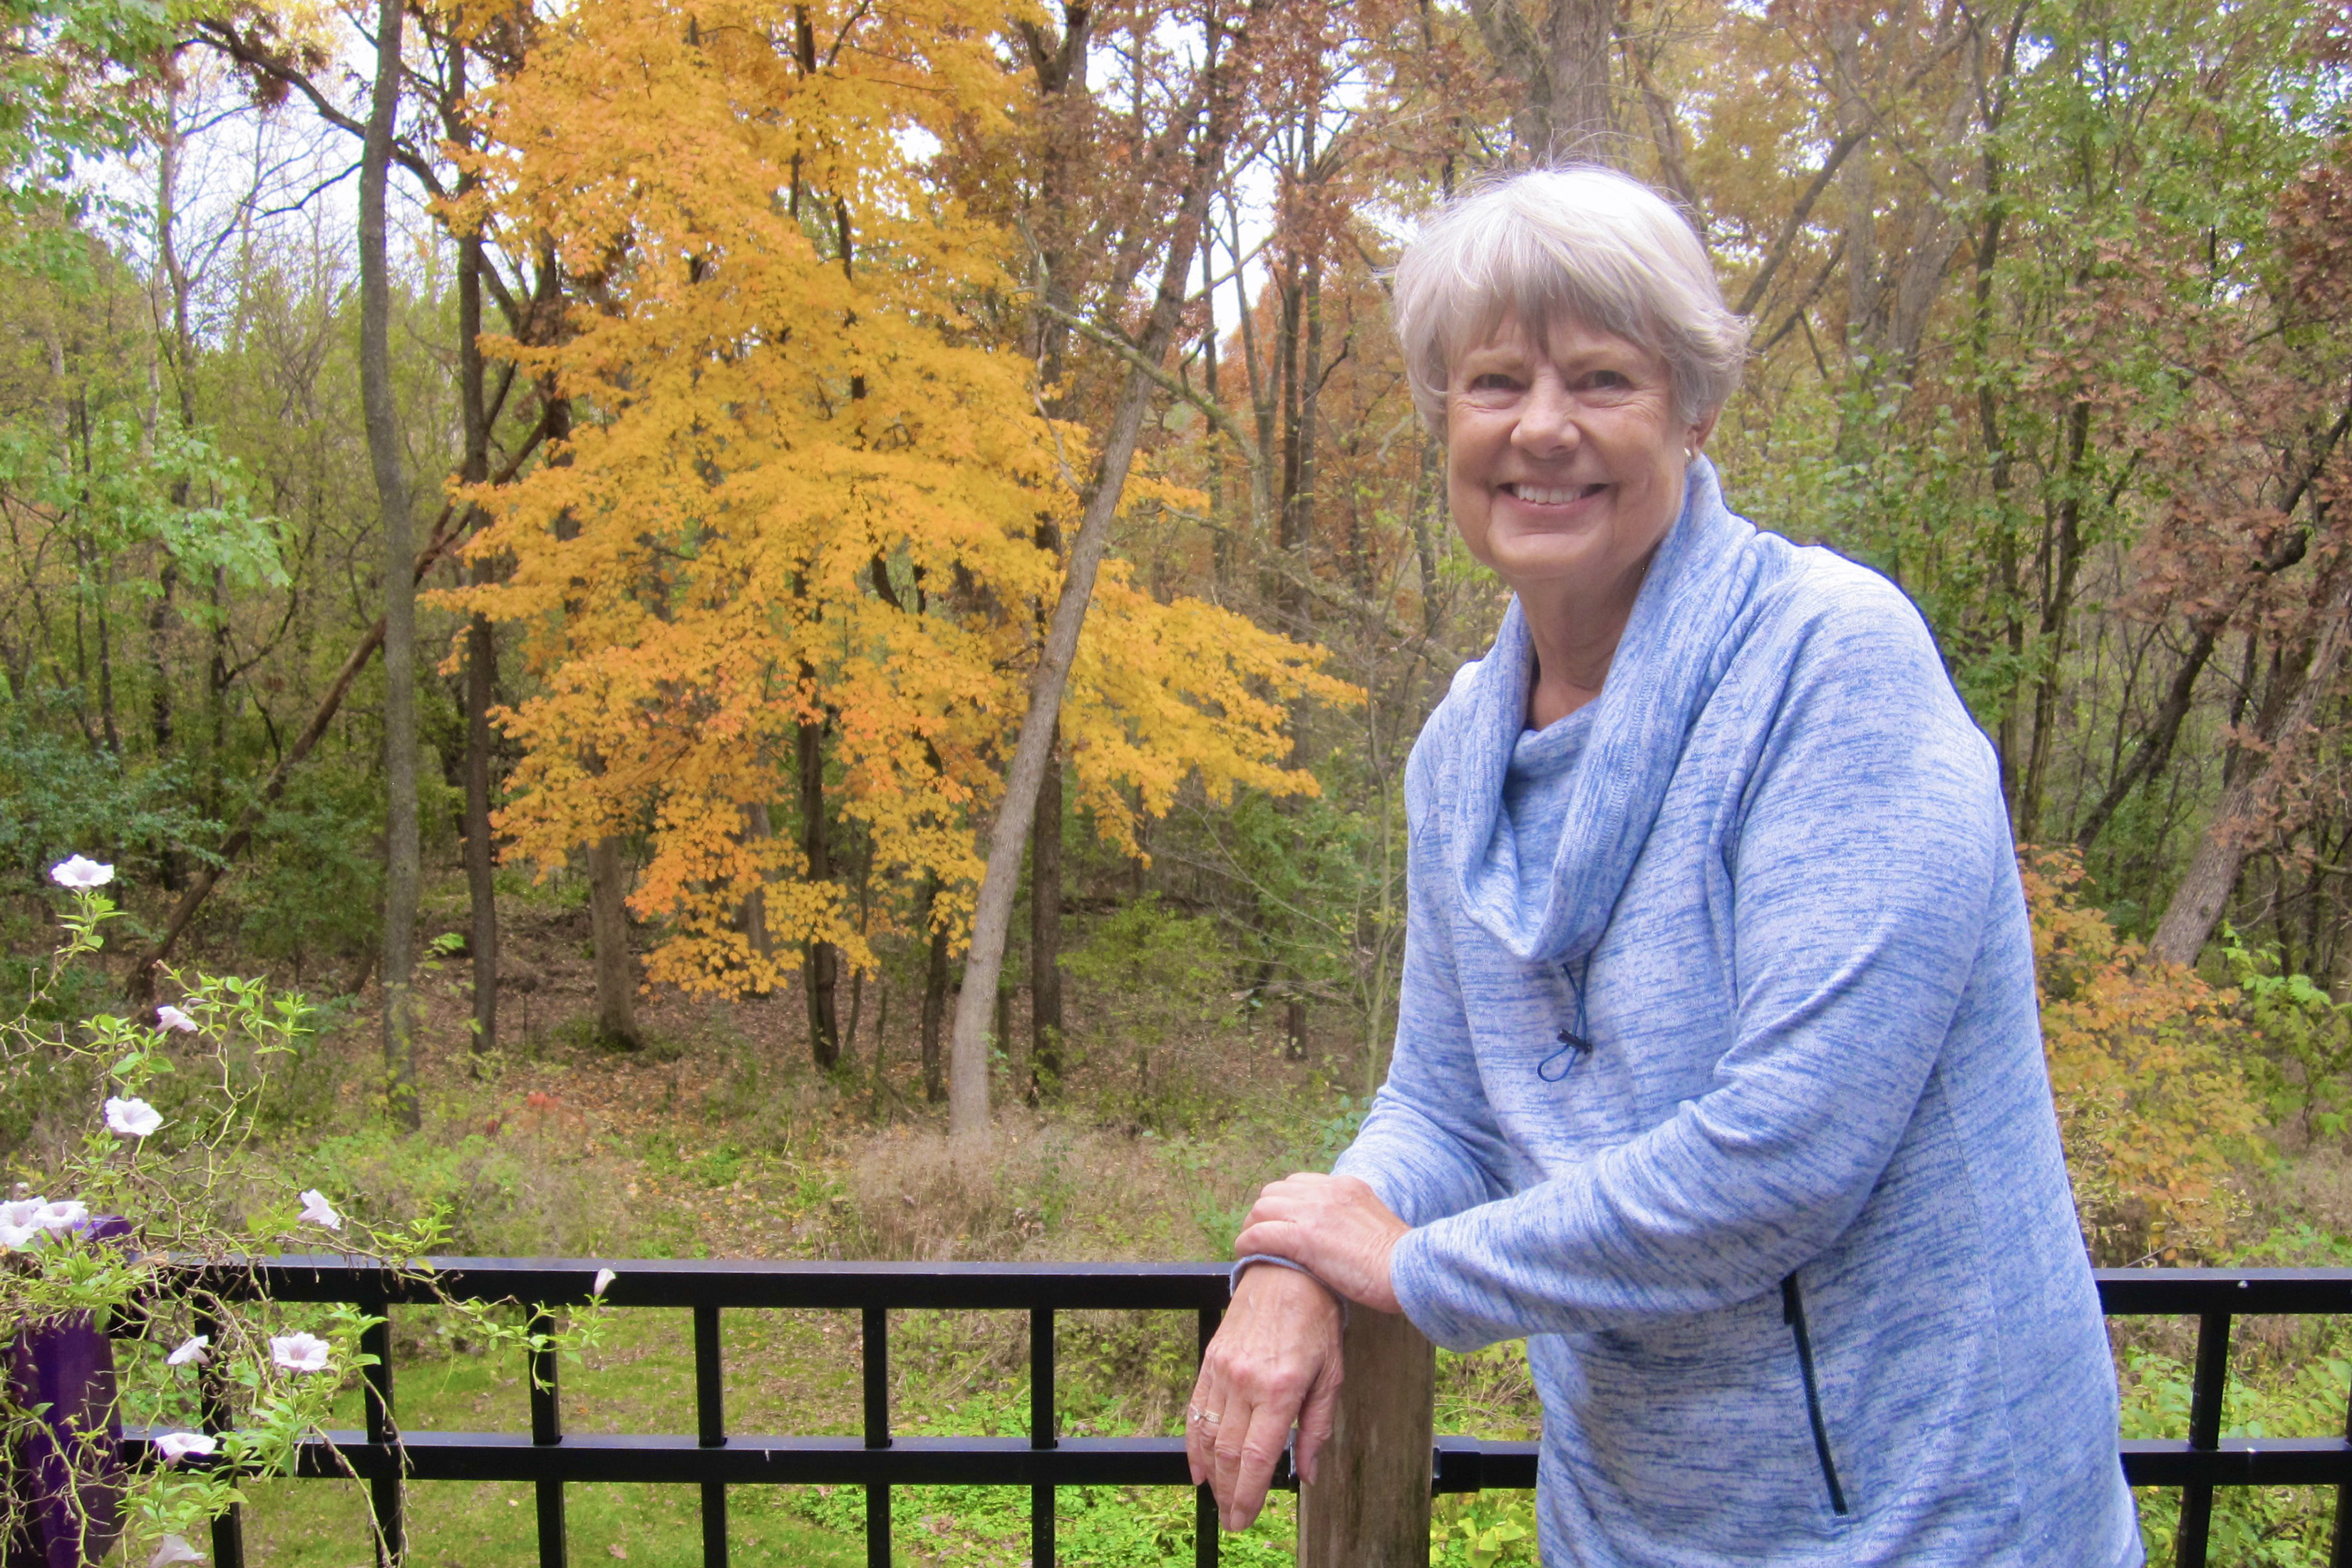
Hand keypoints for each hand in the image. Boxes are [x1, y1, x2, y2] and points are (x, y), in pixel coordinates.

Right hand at [1188, 1263, 1342, 1530]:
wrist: (1287, 1272)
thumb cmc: (1317, 1322)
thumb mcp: (1331, 1376)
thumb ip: (1316, 1428)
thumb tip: (1308, 1473)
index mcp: (1281, 1389)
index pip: (1256, 1456)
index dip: (1248, 1494)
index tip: (1244, 1519)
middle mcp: (1246, 1382)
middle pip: (1227, 1453)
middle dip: (1228, 1492)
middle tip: (1233, 1519)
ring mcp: (1224, 1370)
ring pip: (1207, 1434)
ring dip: (1210, 1473)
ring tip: (1217, 1498)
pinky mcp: (1211, 1359)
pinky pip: (1196, 1408)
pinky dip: (1193, 1442)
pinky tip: (1198, 1466)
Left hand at [1233, 1173, 1407, 1313]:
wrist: (1410, 1270)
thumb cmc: (1400, 1261)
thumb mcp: (1374, 1224)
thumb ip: (1353, 1220)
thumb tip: (1338, 1238)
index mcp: (1346, 1186)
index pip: (1298, 1183)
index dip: (1283, 1204)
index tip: (1279, 1223)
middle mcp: (1327, 1191)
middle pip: (1274, 1192)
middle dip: (1263, 1213)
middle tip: (1259, 1237)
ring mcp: (1314, 1211)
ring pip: (1262, 1209)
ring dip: (1251, 1227)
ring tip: (1250, 1247)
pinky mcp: (1304, 1236)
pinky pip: (1260, 1233)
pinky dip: (1247, 1243)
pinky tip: (1245, 1255)